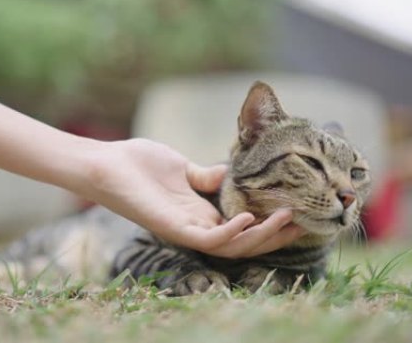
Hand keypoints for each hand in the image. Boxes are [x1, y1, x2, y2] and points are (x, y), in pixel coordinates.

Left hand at [85, 138, 304, 257]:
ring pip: (232, 246)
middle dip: (275, 235)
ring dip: (261, 236)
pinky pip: (207, 240)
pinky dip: (231, 232)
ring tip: (286, 218)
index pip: (243, 227)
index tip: (299, 209)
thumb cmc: (141, 163)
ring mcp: (186, 229)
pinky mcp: (172, 227)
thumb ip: (207, 176)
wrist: (108, 163)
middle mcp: (198, 226)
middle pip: (244, 242)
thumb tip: (231, 172)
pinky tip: (249, 217)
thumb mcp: (184, 168)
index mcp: (202, 213)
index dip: (271, 223)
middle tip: (303, 221)